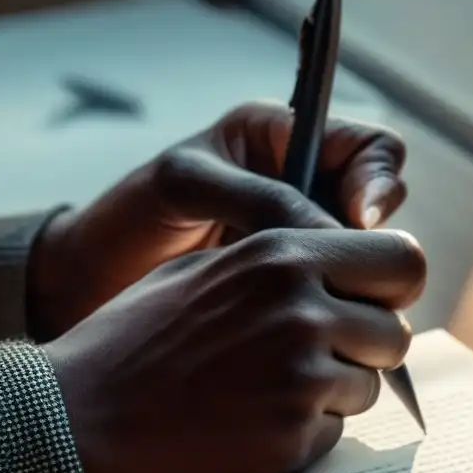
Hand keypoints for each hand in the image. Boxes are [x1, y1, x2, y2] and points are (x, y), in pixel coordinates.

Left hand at [28, 101, 407, 339]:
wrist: (91, 280)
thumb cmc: (129, 217)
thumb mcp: (189, 186)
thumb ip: (263, 198)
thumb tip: (343, 231)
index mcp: (281, 141)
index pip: (370, 149)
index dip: (380, 181)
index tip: (360, 218)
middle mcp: (303, 189)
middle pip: (381, 212)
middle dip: (372, 245)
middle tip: (341, 274)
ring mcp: (299, 244)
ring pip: (365, 263)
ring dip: (355, 285)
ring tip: (319, 305)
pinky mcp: (291, 292)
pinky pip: (337, 299)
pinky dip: (334, 314)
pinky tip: (308, 331)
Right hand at [43, 226, 425, 472]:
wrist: (78, 417)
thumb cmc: (133, 338)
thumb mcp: (206, 270)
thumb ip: (284, 262)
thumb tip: (348, 272)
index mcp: (282, 255)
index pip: (402, 259)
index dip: (392, 284)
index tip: (371, 299)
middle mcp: (302, 310)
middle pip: (396, 331)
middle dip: (368, 344)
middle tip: (320, 354)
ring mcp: (300, 377)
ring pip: (369, 385)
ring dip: (334, 391)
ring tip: (264, 389)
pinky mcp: (291, 439)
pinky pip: (335, 432)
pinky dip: (304, 431)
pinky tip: (248, 423)